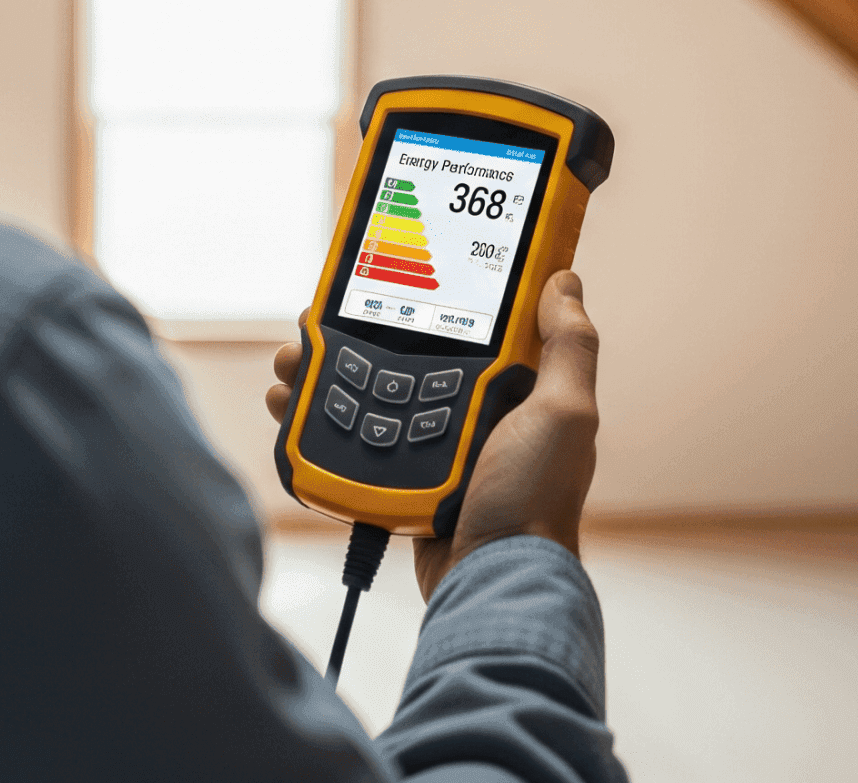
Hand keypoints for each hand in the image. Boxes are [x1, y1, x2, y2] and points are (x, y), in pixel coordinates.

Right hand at [264, 271, 601, 599]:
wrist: (492, 580)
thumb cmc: (534, 499)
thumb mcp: (564, 412)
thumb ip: (567, 347)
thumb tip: (564, 279)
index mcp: (513, 390)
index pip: (464, 328)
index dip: (423, 299)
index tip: (382, 278)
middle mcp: (472, 414)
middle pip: (402, 356)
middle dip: (354, 335)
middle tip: (312, 322)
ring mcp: (432, 448)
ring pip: (368, 394)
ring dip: (323, 374)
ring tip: (290, 362)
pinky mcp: (400, 481)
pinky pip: (353, 441)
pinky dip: (318, 422)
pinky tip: (289, 406)